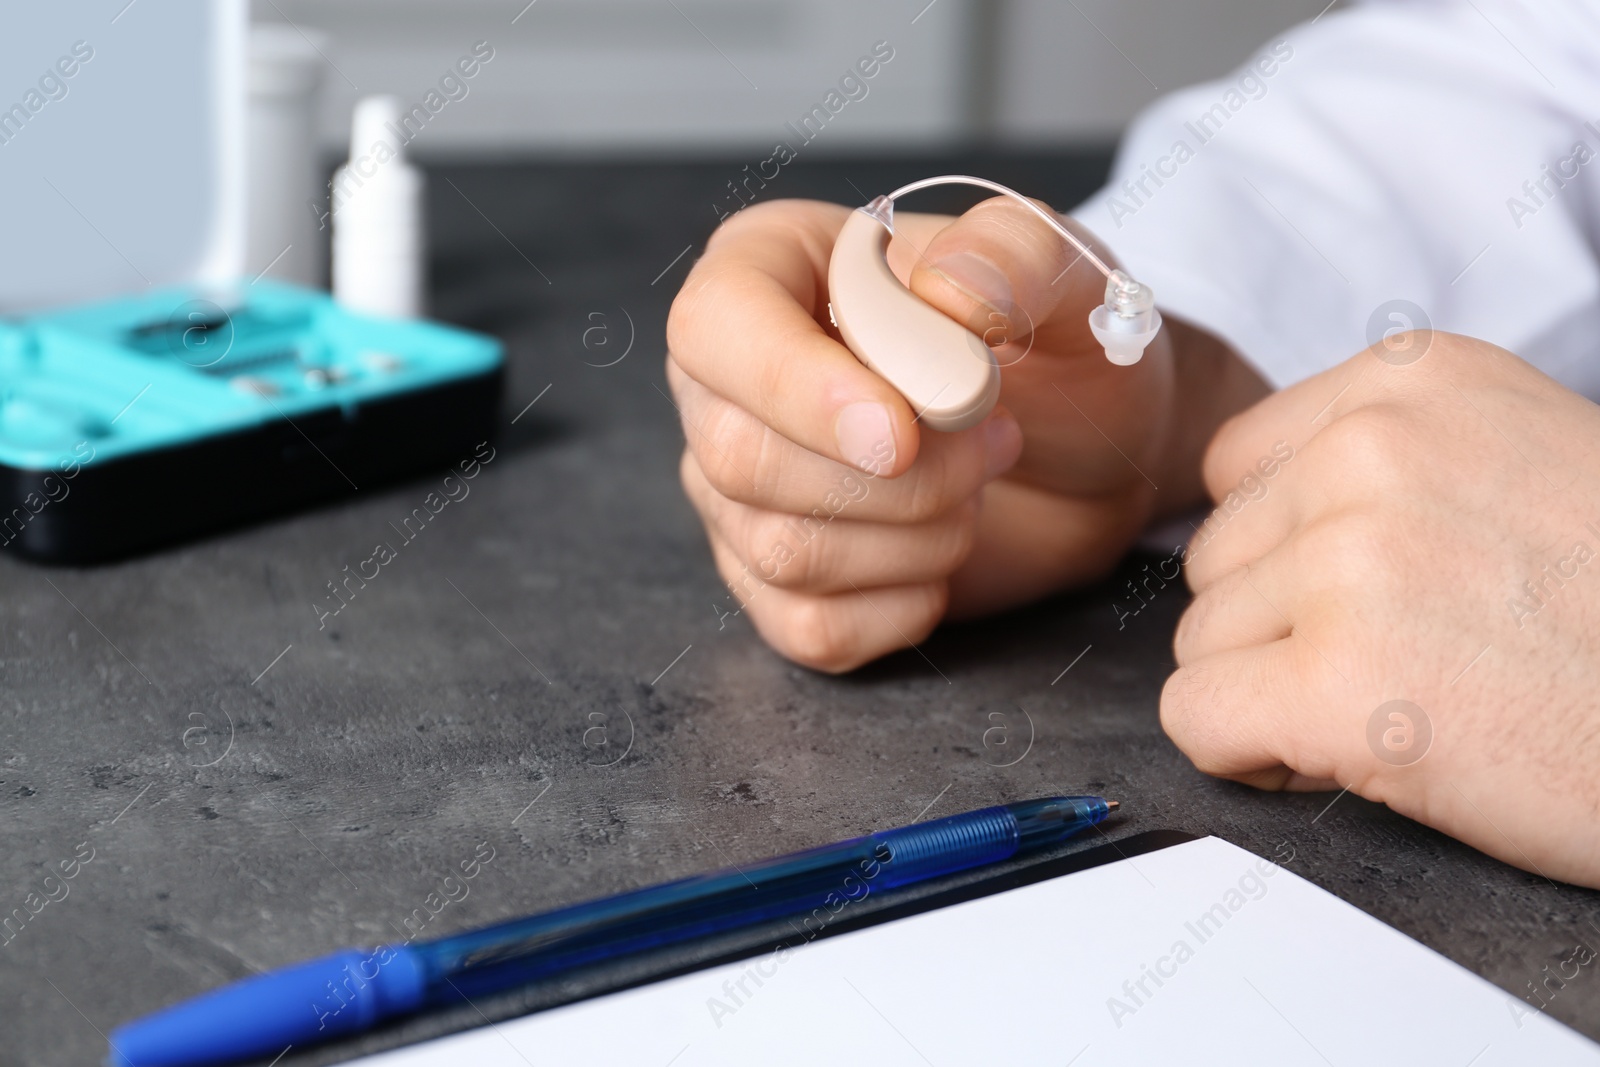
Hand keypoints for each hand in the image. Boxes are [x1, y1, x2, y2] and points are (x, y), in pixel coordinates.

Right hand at [667, 198, 1265, 670]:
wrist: (1082, 454)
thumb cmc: (1053, 346)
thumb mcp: (1065, 271)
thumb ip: (1013, 252)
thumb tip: (944, 295)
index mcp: (767, 267)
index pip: (715, 326)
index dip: (795, 387)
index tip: (901, 433)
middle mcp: (725, 381)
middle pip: (739, 456)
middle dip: (898, 476)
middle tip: (996, 441)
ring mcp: (738, 493)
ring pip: (780, 550)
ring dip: (916, 536)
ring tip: (977, 487)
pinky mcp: (777, 584)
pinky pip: (810, 627)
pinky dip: (902, 608)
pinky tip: (945, 558)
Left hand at [1167, 331, 1599, 886]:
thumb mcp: (1520, 462)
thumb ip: (1382, 466)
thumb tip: (1253, 519)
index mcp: (1414, 381)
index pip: (1237, 467)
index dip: (1285, 553)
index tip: (1372, 594)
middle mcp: (1370, 449)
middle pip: (1214, 560)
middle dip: (1283, 629)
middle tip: (1410, 662)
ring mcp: (1351, 559)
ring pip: (1202, 643)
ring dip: (1278, 694)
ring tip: (1410, 704)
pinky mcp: (1340, 680)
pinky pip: (1195, 718)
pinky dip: (1253, 755)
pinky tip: (1360, 756)